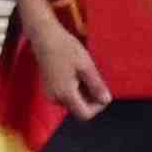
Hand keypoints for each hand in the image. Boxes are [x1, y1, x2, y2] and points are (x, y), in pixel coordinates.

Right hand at [6, 0, 111, 117]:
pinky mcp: (48, 88)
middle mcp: (55, 99)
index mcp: (65, 95)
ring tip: (85, 73)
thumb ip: (96, 86)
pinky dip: (74, 89)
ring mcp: (50, 94)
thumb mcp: (86, 66)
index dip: (97, 107)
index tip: (102, 91)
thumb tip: (106, 100)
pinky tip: (76, 73)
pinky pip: (65, 95)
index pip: (85, 114)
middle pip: (78, 109)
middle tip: (95, 79)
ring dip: (83, 93)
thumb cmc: (66, 48)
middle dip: (90, 98)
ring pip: (72, 102)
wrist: (45, 37)